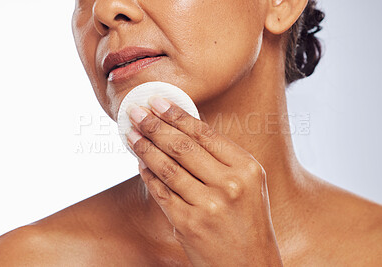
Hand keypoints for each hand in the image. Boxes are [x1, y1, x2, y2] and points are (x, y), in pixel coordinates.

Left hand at [125, 96, 282, 265]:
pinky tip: (140, 163)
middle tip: (136, 112)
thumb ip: (221, 158)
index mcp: (246, 168)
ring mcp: (207, 205)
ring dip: (144, 148)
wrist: (250, 264)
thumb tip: (183, 130)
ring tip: (131, 134)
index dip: (177, 115)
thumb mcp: (247, 184)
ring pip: (167, 167)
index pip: (205, 133)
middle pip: (182, 146)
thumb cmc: (248, 222)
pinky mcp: (188, 223)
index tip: (157, 102)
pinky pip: (161, 192)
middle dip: (155, 125)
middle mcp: (229, 184)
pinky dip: (148, 175)